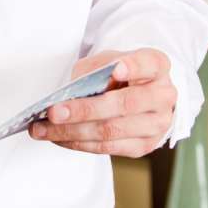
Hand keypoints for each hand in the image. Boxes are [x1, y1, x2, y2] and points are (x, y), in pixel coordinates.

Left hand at [27, 49, 177, 155]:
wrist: (139, 94)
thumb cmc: (120, 74)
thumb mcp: (108, 60)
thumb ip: (94, 71)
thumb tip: (69, 95)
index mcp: (157, 66)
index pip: (149, 63)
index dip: (133, 67)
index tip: (115, 69)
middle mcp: (164, 96)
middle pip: (125, 104)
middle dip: (85, 110)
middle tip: (54, 112)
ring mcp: (157, 124)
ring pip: (112, 131)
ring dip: (73, 132)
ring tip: (44, 129)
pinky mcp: (144, 146)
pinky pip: (107, 147)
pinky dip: (78, 143)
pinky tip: (58, 137)